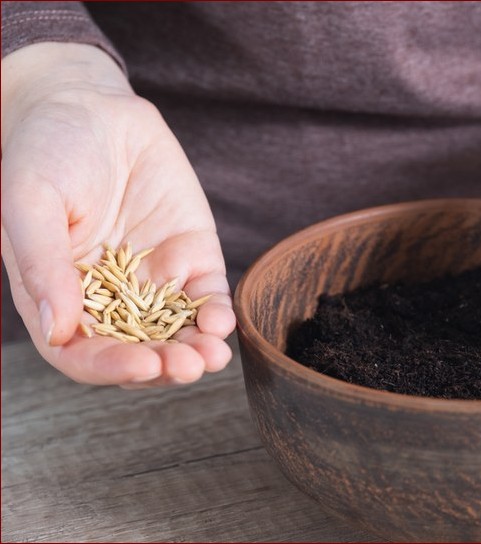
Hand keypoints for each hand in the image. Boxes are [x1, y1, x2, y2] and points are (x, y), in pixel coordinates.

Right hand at [1, 43, 234, 386]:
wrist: (91, 106)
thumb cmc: (45, 152)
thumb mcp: (31, 202)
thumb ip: (43, 265)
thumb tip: (59, 331)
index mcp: (61, 296)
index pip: (83, 352)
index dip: (111, 366)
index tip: (142, 366)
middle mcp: (109, 297)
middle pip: (138, 350)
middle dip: (165, 365)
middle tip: (189, 367)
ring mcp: (153, 278)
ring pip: (177, 331)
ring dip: (197, 349)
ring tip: (212, 356)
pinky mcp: (190, 254)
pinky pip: (205, 294)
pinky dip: (216, 312)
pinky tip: (221, 321)